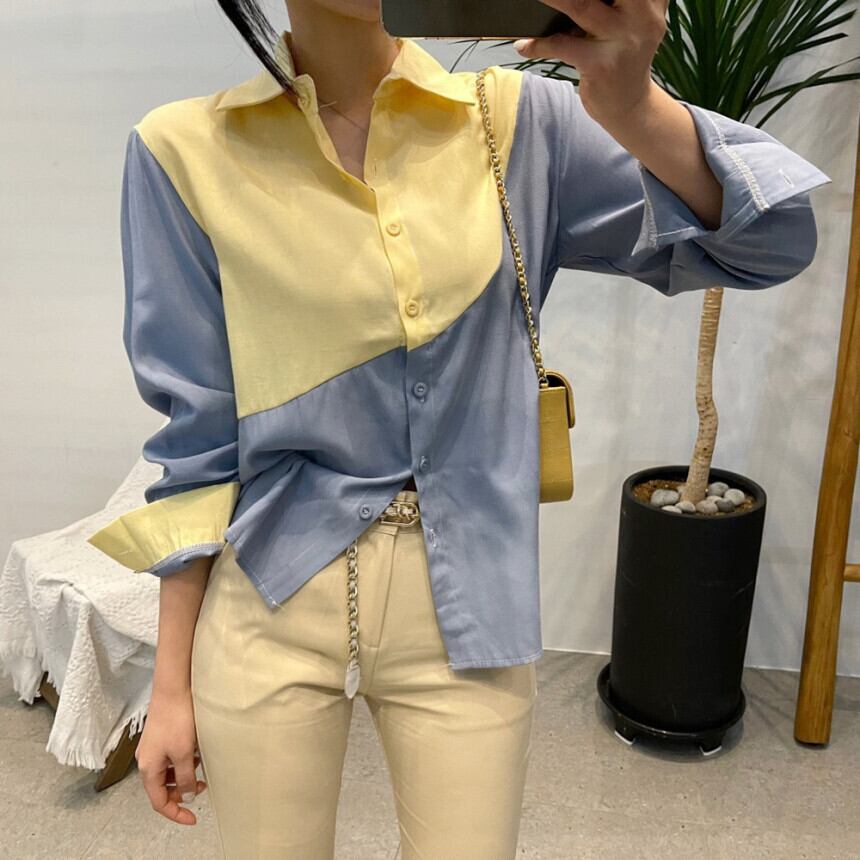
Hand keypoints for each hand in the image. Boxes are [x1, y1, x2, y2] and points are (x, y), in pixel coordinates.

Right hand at [135, 687, 207, 824]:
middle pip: (162, 788)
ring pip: (168, 773)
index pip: (159, 802)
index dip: (176, 813)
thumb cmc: (176, 719)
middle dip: (182, 792)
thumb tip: (186, 796)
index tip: (193, 818)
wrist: (173, 688)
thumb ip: (184, 779)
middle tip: (202, 786)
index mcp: (148, 769)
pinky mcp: (161, 736)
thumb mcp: (183, 754)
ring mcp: (153, 748)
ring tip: (201, 767)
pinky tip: (196, 752)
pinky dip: (183, 762)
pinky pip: (171, 758)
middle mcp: (146, 760)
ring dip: (184, 776)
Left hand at [513, 0, 667, 125]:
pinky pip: (563, 46)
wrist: (629, 106)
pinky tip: (524, 44)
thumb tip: (566, 0)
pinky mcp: (601, 66)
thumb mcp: (633, 19)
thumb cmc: (622, 55)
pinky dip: (539, 44)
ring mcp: (622, 42)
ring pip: (581, 6)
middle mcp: (643, 16)